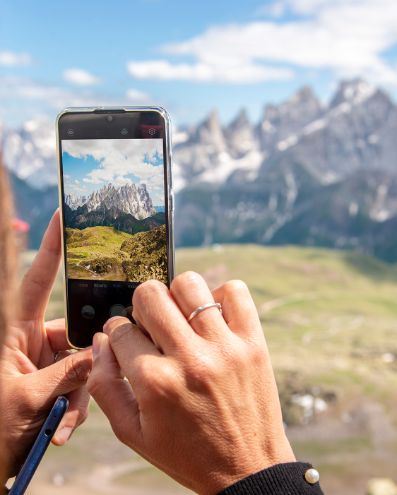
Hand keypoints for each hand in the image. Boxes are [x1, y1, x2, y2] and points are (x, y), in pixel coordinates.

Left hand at [0, 211, 91, 477]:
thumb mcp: (28, 401)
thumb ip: (67, 375)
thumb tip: (98, 356)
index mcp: (13, 333)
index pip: (35, 281)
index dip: (51, 248)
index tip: (61, 217)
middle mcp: (29, 342)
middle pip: (71, 332)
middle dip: (83, 359)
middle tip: (83, 385)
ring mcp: (40, 361)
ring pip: (78, 361)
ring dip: (78, 392)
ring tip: (62, 422)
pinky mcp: (49, 379)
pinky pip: (76, 382)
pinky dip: (75, 405)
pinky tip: (62, 429)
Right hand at [88, 271, 294, 493]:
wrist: (247, 470)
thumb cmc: (185, 452)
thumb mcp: (132, 433)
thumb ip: (105, 384)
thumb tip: (102, 339)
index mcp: (155, 383)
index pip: (120, 329)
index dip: (117, 330)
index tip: (125, 337)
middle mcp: (189, 360)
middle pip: (150, 295)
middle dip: (141, 305)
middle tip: (151, 324)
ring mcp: (225, 348)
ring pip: (189, 284)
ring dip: (177, 296)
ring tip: (182, 318)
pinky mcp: (253, 343)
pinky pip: (235, 292)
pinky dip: (220, 296)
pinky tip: (212, 318)